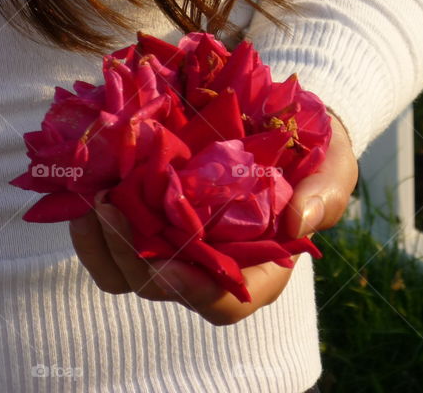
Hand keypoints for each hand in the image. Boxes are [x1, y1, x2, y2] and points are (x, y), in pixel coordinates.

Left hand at [68, 111, 357, 325]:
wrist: (286, 121)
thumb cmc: (317, 153)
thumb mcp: (334, 168)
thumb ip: (324, 195)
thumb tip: (299, 221)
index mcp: (262, 268)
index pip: (225, 302)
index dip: (194, 290)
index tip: (169, 261)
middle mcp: (214, 267)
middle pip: (165, 288)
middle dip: (134, 256)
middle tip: (114, 209)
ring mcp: (180, 247)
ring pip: (129, 274)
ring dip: (105, 245)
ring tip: (95, 202)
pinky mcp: (155, 223)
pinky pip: (112, 247)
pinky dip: (95, 230)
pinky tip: (88, 197)